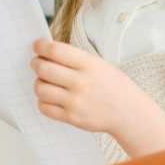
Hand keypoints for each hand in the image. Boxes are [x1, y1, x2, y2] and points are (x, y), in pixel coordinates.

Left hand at [30, 39, 152, 135]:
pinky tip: (50, 97)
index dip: (41, 46)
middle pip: (43, 69)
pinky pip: (44, 107)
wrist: (129, 112)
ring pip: (41, 88)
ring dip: (39, 83)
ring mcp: (76, 101)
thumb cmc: (112, 85)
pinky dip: (43, 101)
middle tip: (37, 63)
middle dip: (36, 64)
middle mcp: (81, 82)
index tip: (37, 46)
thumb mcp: (98, 64)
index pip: (55, 50)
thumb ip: (74, 58)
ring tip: (45, 82)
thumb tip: (46, 52)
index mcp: (88, 64)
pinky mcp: (72, 117)